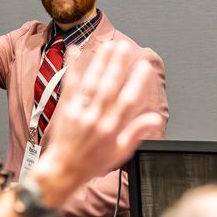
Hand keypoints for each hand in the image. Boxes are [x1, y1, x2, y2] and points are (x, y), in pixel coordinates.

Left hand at [29, 40, 164, 202]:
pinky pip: (70, 85)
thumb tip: (154, 119)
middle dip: (118, 66)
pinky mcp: (66, 109)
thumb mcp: (120, 152)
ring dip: (100, 63)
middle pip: (109, 88)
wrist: (63, 170)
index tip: (143, 68)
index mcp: (112, 130)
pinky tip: (75, 51)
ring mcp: (80, 113)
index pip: (127, 102)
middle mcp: (96, 119)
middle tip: (125, 48)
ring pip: (92, 84)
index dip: (136, 83)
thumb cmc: (91, 163)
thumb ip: (136, 133)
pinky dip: (72, 68)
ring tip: (108, 46)